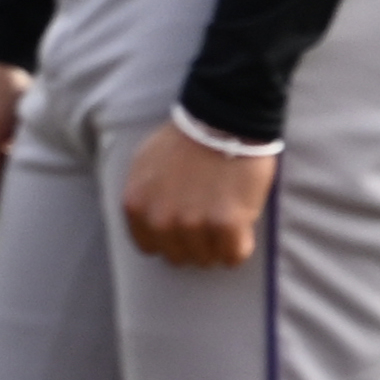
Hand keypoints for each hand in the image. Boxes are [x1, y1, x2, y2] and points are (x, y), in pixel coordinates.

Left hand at [121, 115, 277, 267]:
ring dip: (218, 244)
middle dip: (194, 243)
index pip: (150, 247)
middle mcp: (161, 220)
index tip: (184, 226)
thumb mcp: (145, 165)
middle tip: (209, 221)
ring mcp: (193, 225)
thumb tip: (150, 222)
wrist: (224, 120)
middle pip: (178, 256)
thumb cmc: (186, 139)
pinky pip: (233, 256)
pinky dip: (240, 246)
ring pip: (206, 259)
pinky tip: (242, 228)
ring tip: (225, 219)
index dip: (170, 238)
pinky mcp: (227, 225)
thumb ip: (144, 196)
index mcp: (137, 206)